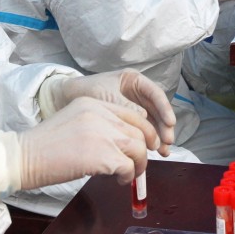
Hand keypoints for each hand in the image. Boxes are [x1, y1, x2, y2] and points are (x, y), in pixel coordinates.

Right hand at [18, 97, 156, 189]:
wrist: (22, 158)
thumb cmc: (43, 147)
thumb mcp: (73, 123)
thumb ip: (98, 126)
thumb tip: (122, 144)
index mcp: (92, 103)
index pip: (131, 113)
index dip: (142, 131)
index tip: (144, 145)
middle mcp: (99, 113)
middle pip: (139, 130)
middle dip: (143, 150)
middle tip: (138, 164)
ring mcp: (101, 133)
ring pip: (138, 147)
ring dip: (138, 165)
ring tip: (129, 174)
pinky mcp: (102, 155)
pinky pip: (128, 166)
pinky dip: (127, 176)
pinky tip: (118, 180)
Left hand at [44, 70, 175, 153]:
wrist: (65, 100)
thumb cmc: (86, 91)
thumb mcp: (106, 96)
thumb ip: (125, 106)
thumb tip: (143, 117)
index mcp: (133, 80)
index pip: (155, 93)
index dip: (165, 108)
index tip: (170, 122)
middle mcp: (137, 94)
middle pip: (157, 110)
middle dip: (164, 126)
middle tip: (167, 141)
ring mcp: (134, 108)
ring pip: (152, 122)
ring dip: (159, 136)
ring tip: (164, 152)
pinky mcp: (128, 122)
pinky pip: (142, 130)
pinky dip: (147, 141)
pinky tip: (153, 152)